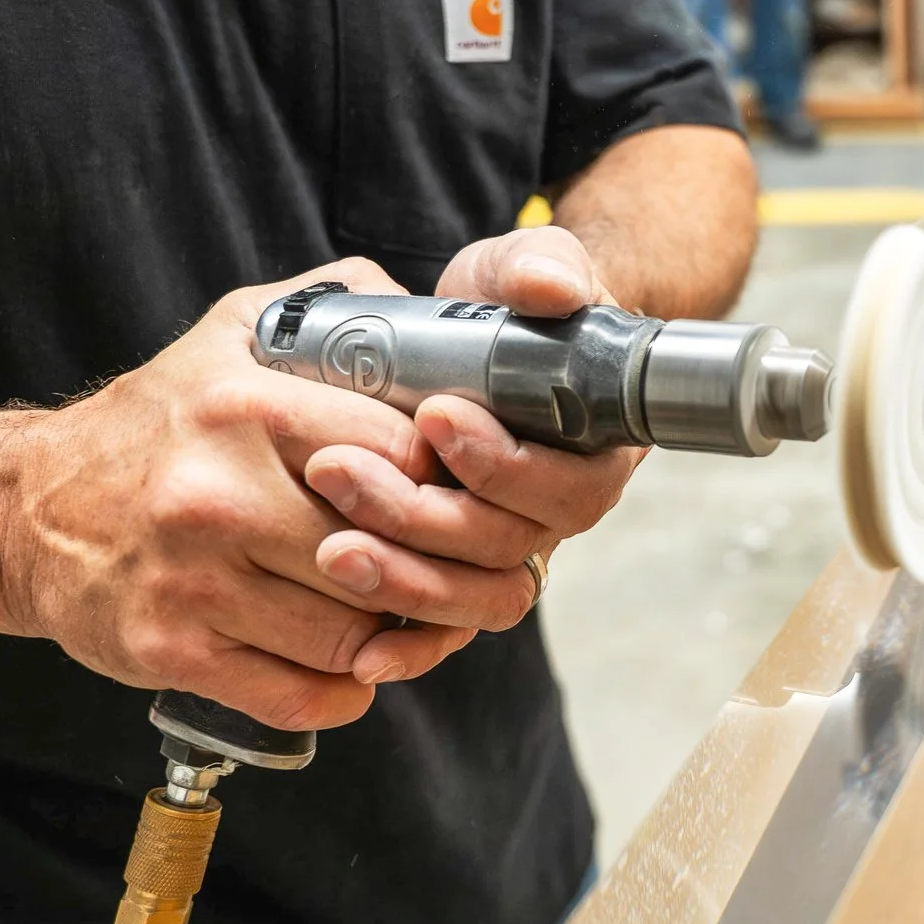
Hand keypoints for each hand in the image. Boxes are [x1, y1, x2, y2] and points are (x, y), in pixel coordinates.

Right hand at [0, 259, 553, 732]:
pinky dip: (342, 691)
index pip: (402, 456)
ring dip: (390, 636)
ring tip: (393, 615)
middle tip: (445, 573)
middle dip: (432, 571)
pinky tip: (347, 665)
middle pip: (386, 554)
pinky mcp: (172, 651)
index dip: (446, 484)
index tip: (452, 498)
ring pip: (352, 633)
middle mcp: (216, 494)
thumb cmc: (150, 427)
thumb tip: (429, 316)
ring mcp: (192, 581)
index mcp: (244, 409)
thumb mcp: (230, 336)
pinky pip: (299, 694)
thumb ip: (333, 309)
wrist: (22, 510)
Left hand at [297, 227, 645, 687]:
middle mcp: (553, 513)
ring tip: (330, 548)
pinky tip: (362, 656)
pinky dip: (406, 646)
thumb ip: (544, 267)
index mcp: (593, 450)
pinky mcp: (456, 573)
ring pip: (470, 593)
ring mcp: (504, 549)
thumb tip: (553, 289)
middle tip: (337, 471)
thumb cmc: (509, 303)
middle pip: (505, 545)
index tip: (435, 415)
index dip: (505, 465)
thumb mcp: (525, 268)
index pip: (566, 487)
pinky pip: (442, 630)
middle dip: (421, 516)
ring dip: (401, 577)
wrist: (478, 336)